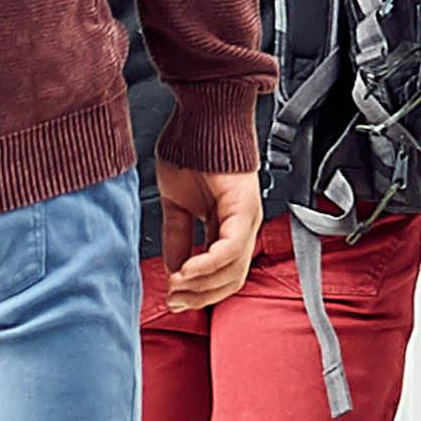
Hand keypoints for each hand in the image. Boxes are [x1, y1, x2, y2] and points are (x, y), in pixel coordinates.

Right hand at [157, 166, 262, 314]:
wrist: (201, 119)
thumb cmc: (191, 152)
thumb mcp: (177, 205)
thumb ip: (177, 238)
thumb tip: (173, 269)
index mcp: (227, 226)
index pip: (221, 274)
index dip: (197, 291)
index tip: (172, 299)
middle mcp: (243, 226)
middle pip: (230, 279)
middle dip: (199, 297)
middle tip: (173, 301)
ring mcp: (247, 218)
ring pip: (233, 269)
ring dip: (201, 285)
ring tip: (176, 287)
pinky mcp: (244, 208)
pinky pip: (230, 247)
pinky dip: (208, 264)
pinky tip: (186, 271)